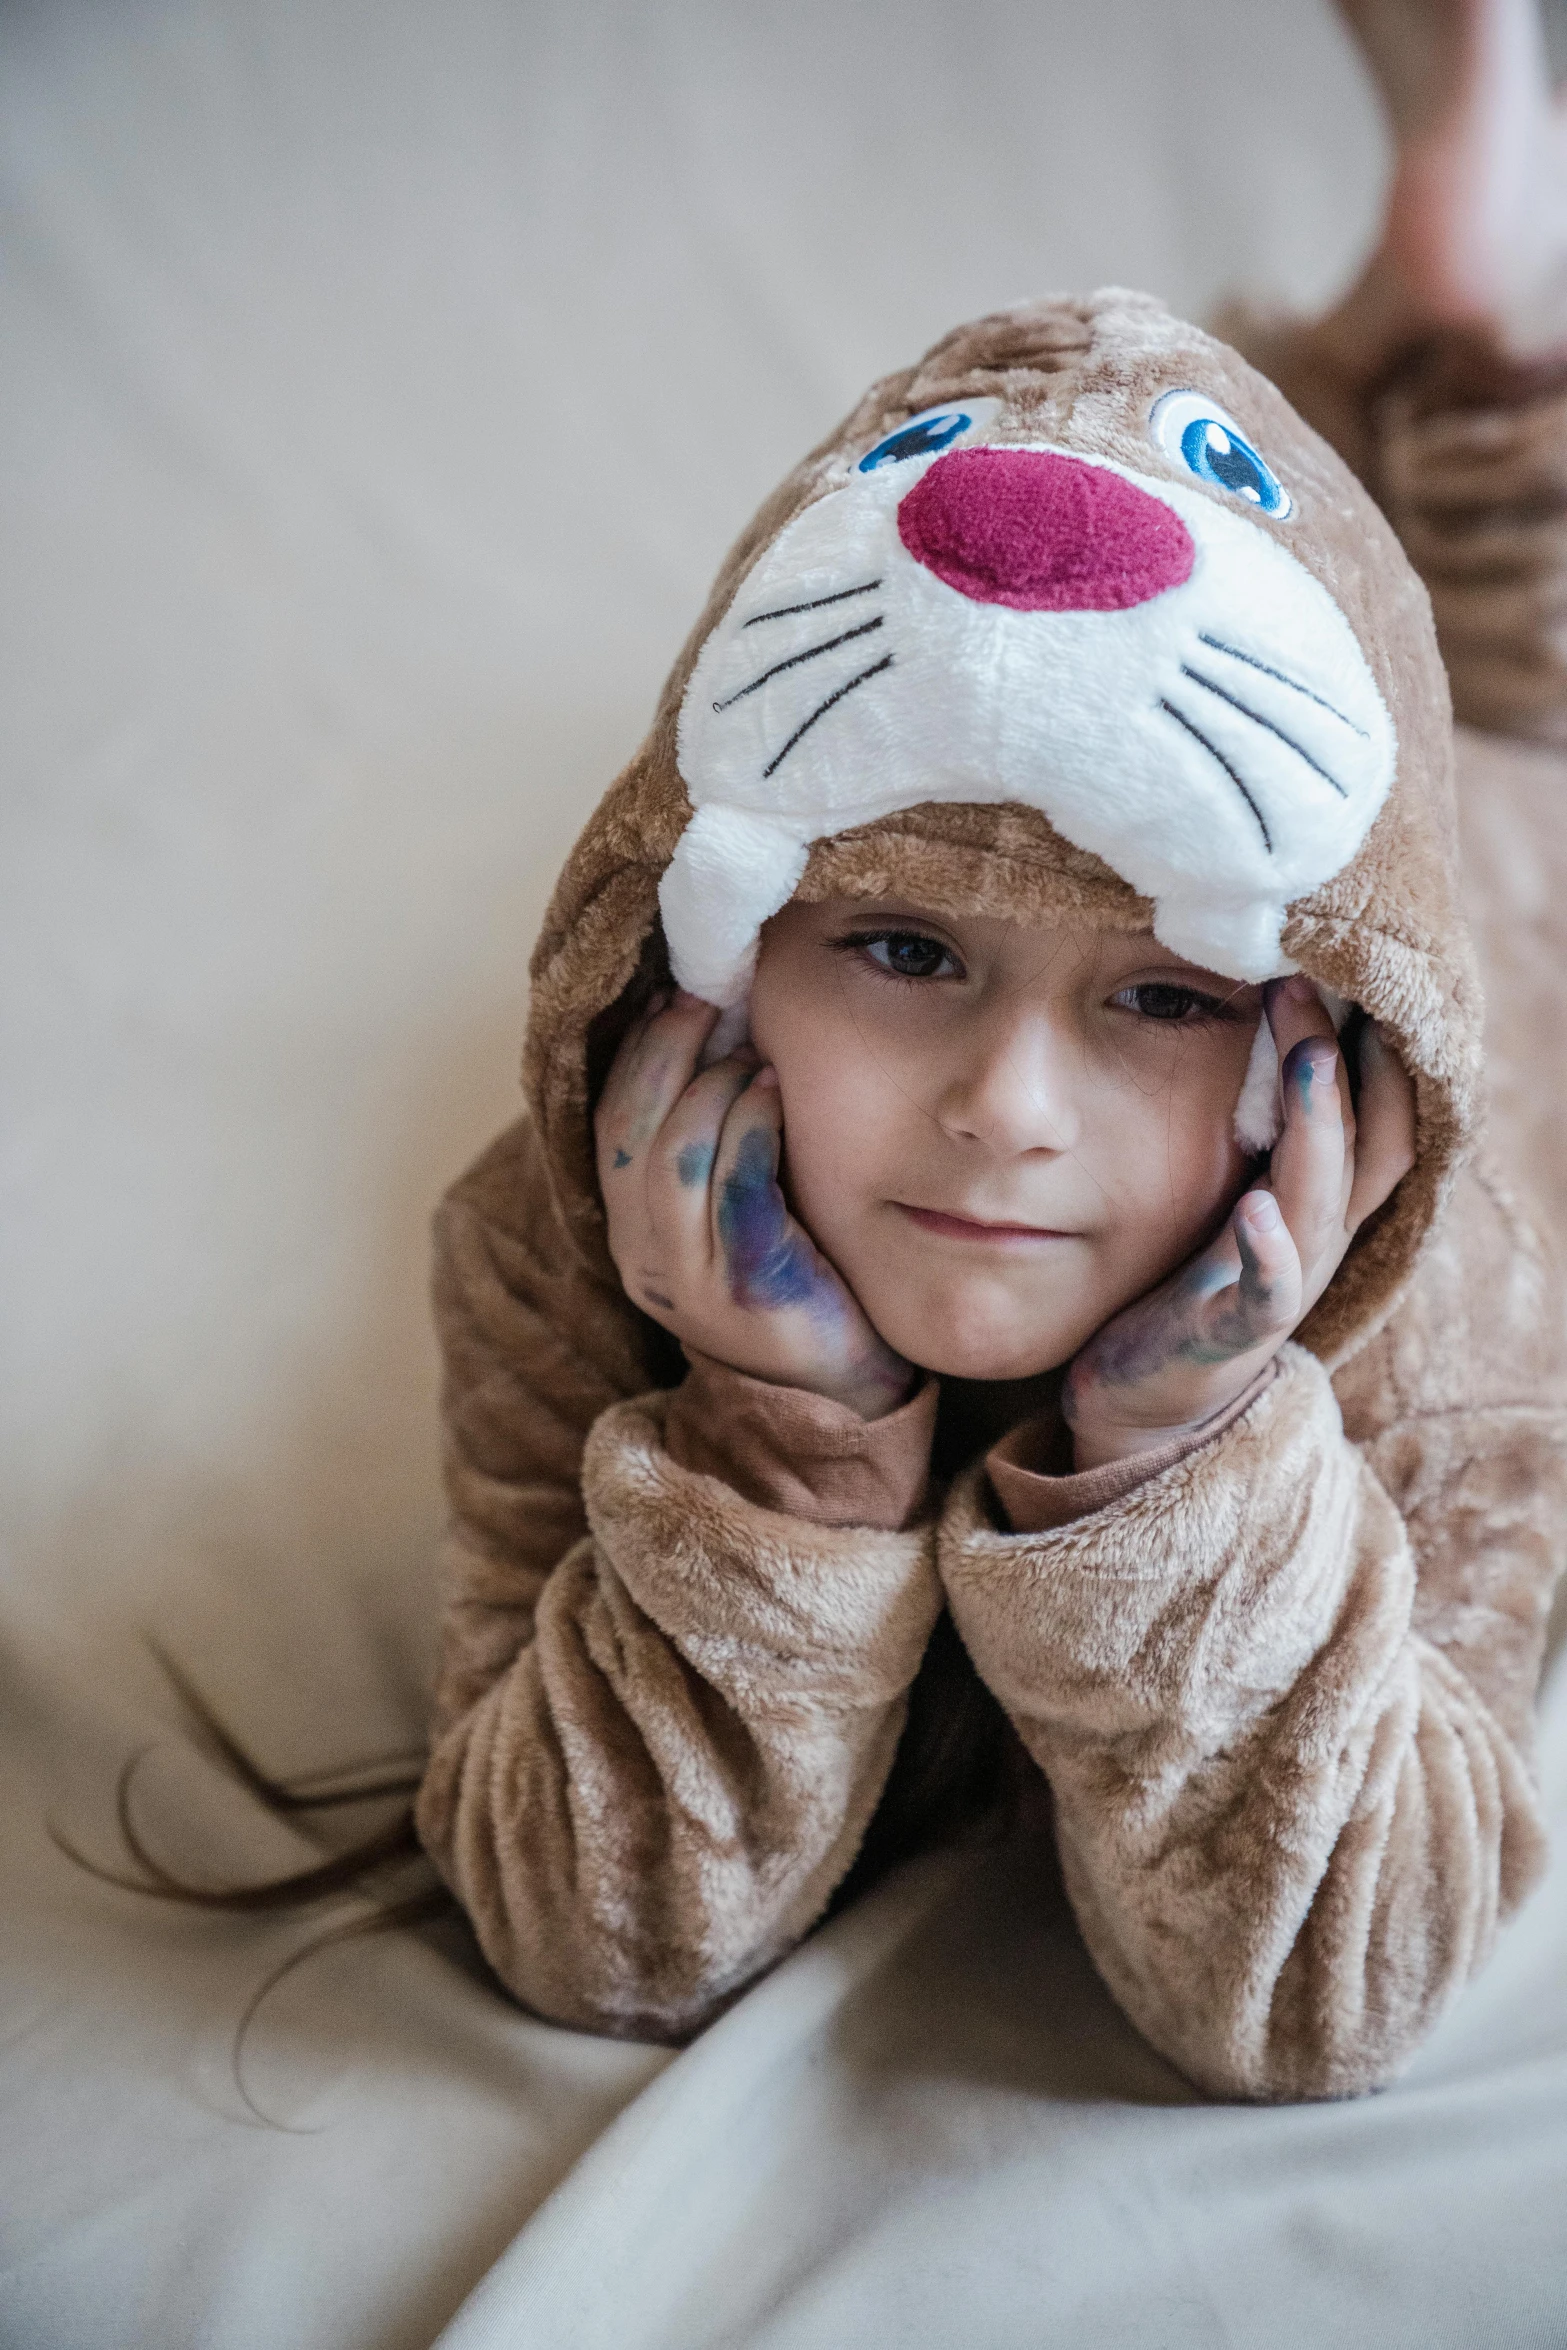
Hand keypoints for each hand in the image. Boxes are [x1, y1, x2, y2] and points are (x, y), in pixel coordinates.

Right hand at [594, 990, 913, 1419]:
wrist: (842, 1386)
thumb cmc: (796, 1277)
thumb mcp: (732, 1213)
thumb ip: (709, 1147)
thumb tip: (716, 1034)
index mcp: (631, 1234)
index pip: (606, 1123)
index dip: (633, 1053)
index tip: (668, 996)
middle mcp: (645, 1258)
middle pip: (629, 1128)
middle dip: (663, 1050)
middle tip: (704, 998)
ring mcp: (693, 1279)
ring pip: (673, 1154)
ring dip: (711, 1085)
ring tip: (751, 1052)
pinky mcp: (750, 1287)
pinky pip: (735, 1189)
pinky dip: (750, 1126)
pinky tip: (775, 1093)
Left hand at [1063, 976, 1417, 1471]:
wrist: (1145, 1404)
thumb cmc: (1186, 1285)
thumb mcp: (1228, 1194)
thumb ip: (1249, 1132)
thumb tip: (1249, 1033)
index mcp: (1318, 1205)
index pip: (1379, 1121)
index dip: (1371, 1052)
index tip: (1335, 970)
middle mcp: (1316, 1242)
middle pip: (1362, 1146)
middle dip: (1341, 1063)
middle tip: (1304, 982)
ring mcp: (1281, 1289)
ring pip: (1323, 1203)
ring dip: (1317, 1128)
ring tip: (1304, 1059)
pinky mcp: (1231, 1335)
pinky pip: (1266, 1294)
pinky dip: (1268, 1252)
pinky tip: (1254, 1210)